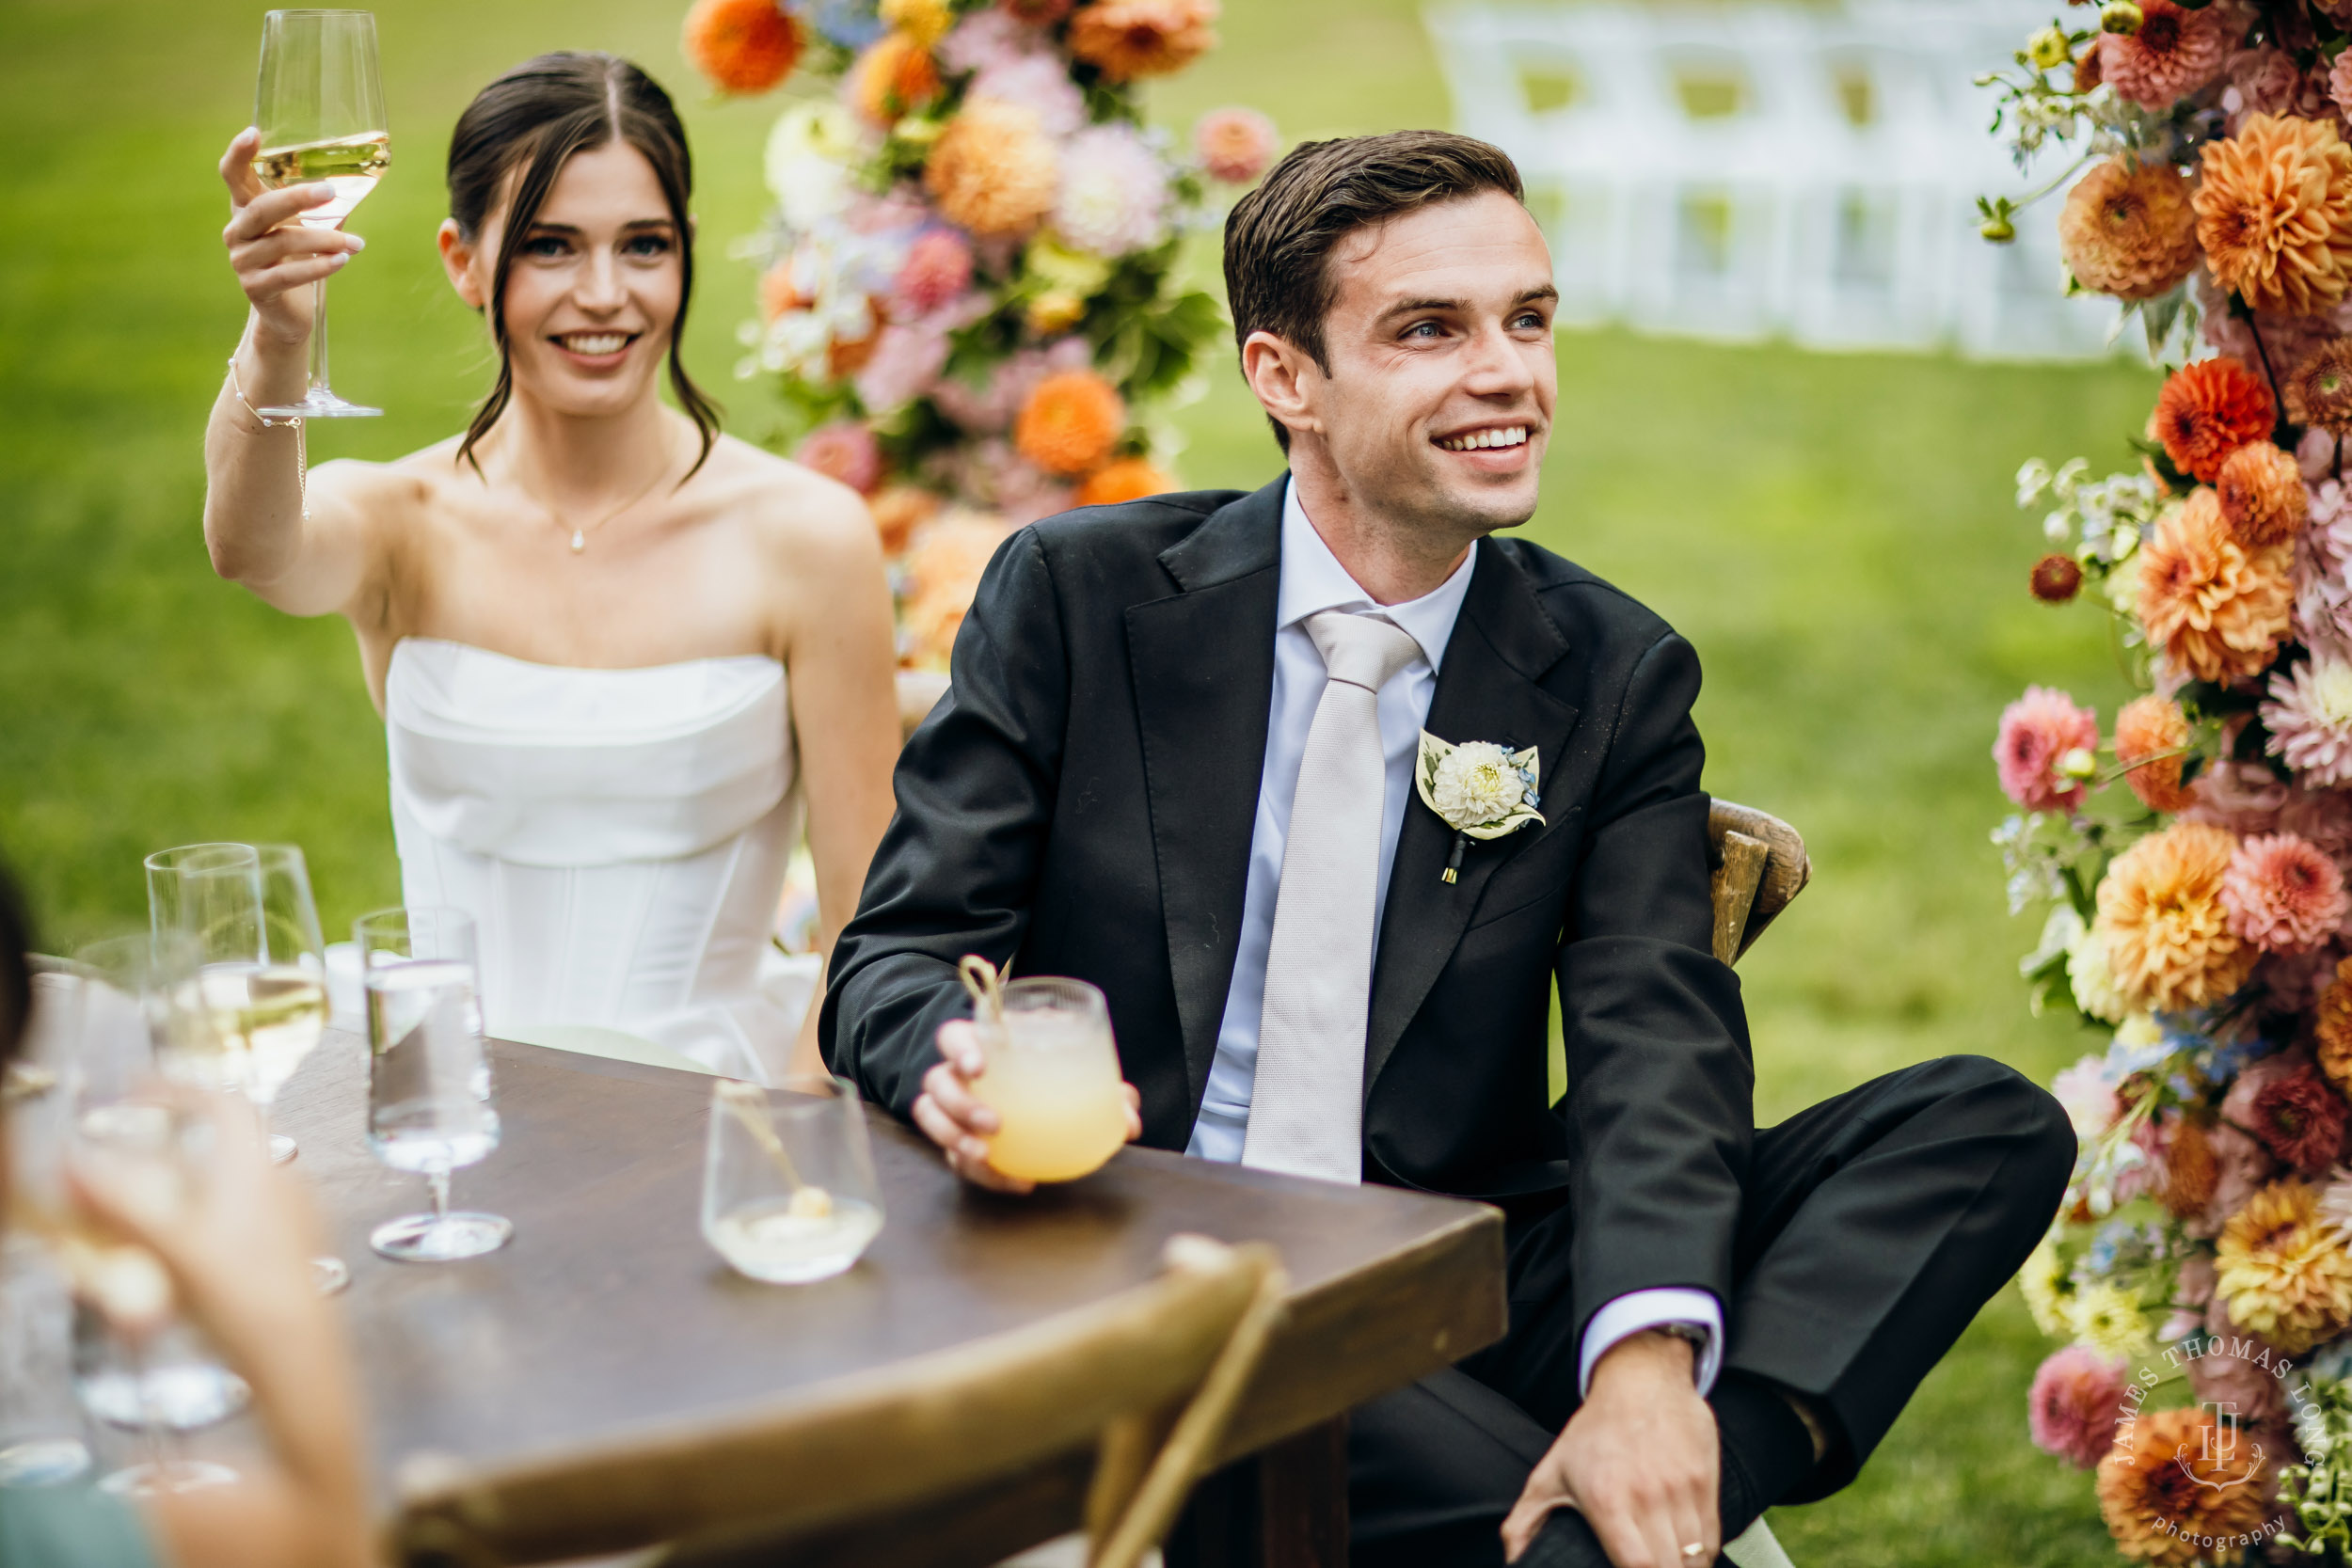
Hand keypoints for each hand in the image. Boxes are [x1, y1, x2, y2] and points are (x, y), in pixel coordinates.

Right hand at [67, 1087, 327, 1369]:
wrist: (298, 1360)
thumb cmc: (252, 1302)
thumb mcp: (172, 1248)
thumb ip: (119, 1204)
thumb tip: (73, 1165)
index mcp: (257, 1171)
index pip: (225, 1104)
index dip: (179, 1089)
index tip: (138, 1091)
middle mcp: (279, 1187)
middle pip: (219, 1149)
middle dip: (160, 1155)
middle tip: (118, 1167)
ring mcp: (287, 1223)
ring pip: (224, 1190)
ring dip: (174, 1195)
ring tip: (131, 1216)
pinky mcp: (283, 1258)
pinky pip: (233, 1227)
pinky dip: (193, 1230)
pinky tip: (169, 1261)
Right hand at [219, 127, 364, 348]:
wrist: (287, 312)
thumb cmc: (297, 260)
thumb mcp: (305, 227)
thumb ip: (321, 205)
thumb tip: (360, 177)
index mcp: (245, 208)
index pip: (232, 175)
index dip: (238, 154)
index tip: (254, 131)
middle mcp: (237, 231)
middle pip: (262, 208)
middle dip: (297, 197)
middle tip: (330, 191)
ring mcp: (242, 260)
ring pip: (284, 242)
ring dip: (326, 240)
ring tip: (357, 243)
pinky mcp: (255, 288)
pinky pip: (289, 274)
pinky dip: (319, 266)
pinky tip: (343, 260)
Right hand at [911, 1019, 1142, 1193]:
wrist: (1030, 1099)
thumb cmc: (1049, 1073)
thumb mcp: (1075, 1071)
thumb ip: (1104, 1090)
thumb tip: (1130, 1121)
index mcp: (982, 1044)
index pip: (952, 1036)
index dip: (959, 1049)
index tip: (980, 1067)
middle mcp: (957, 1074)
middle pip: (937, 1083)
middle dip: (960, 1104)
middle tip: (995, 1123)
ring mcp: (950, 1110)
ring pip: (931, 1119)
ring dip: (954, 1138)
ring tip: (986, 1155)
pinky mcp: (955, 1142)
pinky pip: (954, 1159)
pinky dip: (982, 1173)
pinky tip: (1016, 1182)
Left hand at [1502, 1331, 1718, 1567]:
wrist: (1642, 1379)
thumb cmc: (1596, 1431)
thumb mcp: (1551, 1472)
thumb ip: (1525, 1520)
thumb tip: (1512, 1557)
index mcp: (1607, 1500)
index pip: (1637, 1567)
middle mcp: (1647, 1496)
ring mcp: (1681, 1488)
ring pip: (1696, 1558)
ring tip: (1663, 1563)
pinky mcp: (1704, 1480)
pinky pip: (1711, 1537)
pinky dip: (1700, 1554)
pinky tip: (1683, 1553)